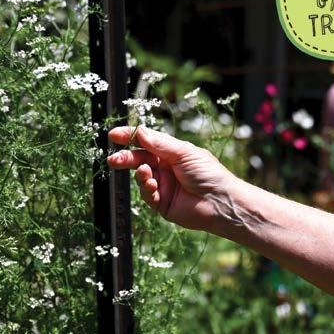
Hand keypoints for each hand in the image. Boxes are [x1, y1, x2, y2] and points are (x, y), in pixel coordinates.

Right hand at [107, 126, 235, 230]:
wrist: (220, 202)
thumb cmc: (208, 173)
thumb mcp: (183, 152)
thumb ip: (158, 143)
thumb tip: (138, 131)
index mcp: (172, 152)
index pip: (147, 141)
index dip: (130, 137)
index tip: (114, 135)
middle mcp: (166, 167)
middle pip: (139, 159)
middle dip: (126, 158)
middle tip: (114, 159)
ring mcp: (163, 185)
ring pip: (141, 177)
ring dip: (140, 174)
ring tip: (145, 172)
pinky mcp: (162, 203)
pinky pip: (147, 194)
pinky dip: (146, 188)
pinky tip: (153, 185)